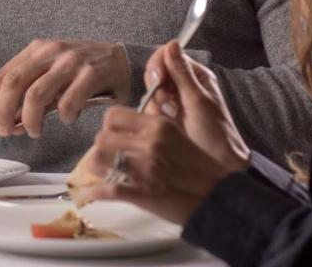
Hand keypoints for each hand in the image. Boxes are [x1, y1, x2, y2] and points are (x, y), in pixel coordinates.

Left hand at [0, 40, 130, 138]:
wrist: (123, 58)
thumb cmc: (85, 69)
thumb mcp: (53, 72)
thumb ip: (32, 94)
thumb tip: (9, 121)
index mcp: (37, 50)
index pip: (4, 76)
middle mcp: (51, 52)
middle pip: (14, 83)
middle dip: (5, 112)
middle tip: (7, 132)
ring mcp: (71, 62)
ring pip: (36, 95)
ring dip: (30, 120)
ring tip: (35, 131)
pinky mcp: (91, 74)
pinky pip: (67, 102)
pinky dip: (63, 116)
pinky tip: (67, 118)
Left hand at [77, 107, 236, 224]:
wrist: (219, 196)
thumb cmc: (202, 168)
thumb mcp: (178, 136)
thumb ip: (154, 129)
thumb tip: (131, 129)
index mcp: (158, 126)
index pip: (114, 115)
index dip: (108, 126)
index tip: (112, 135)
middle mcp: (148, 143)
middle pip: (102, 138)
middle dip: (100, 149)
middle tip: (105, 157)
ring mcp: (144, 169)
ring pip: (99, 161)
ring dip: (96, 169)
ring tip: (100, 173)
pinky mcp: (143, 193)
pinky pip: (108, 190)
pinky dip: (96, 193)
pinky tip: (92, 194)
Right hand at [145, 41, 249, 173]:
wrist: (217, 167)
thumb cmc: (215, 134)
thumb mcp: (197, 100)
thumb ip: (182, 73)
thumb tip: (172, 43)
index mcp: (196, 76)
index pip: (168, 56)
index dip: (158, 65)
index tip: (157, 79)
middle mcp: (184, 86)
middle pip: (156, 74)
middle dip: (158, 90)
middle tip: (170, 106)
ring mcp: (174, 103)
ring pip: (151, 93)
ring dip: (158, 107)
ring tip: (174, 119)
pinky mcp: (165, 118)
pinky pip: (150, 110)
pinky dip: (156, 118)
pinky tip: (170, 127)